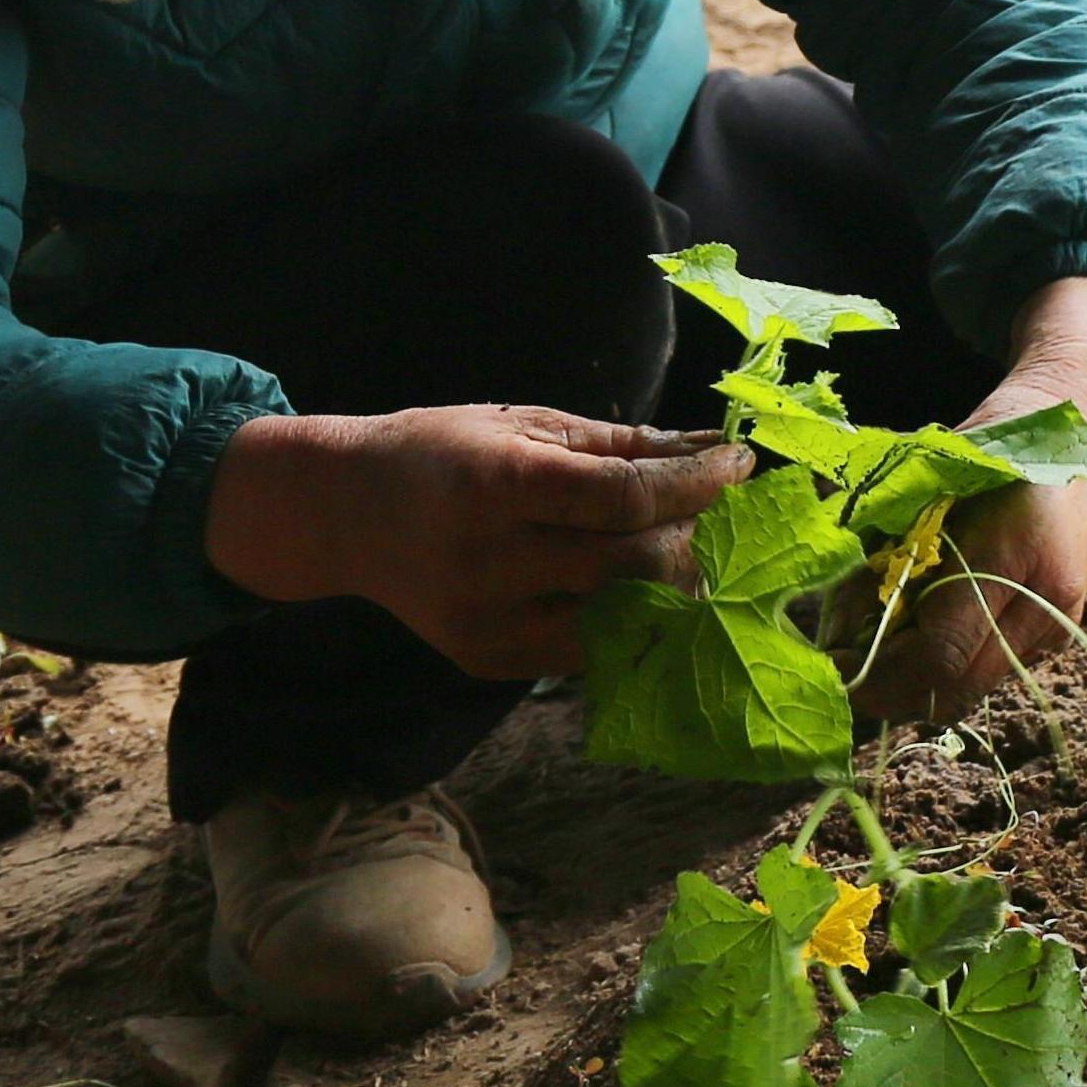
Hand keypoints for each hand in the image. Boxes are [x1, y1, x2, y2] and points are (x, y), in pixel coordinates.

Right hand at [202, 403, 741, 679]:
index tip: (740, 465)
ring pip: (617, 621)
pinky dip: (626, 621)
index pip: (623, 497)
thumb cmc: (442, 451)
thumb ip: (620, 445)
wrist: (346, 512)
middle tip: (726, 515)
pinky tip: (644, 589)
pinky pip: (584, 651)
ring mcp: (485, 623)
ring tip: (695, 552)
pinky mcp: (486, 661)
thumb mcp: (525, 425)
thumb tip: (711, 453)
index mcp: (498, 486)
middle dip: (695, 540)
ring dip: (672, 590)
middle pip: (630, 567)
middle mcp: (488, 563)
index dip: (696, 485)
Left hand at [852, 278, 1086, 722]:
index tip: (834, 662)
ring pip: (973, 688)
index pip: (941, 650)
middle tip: (848, 662)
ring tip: (884, 640)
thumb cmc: (996, 440)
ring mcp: (1061, 620)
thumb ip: (881, 548)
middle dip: (893, 688)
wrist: (1082, 418)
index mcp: (1014, 550)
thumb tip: (836, 628)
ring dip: (920, 680)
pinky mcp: (1062, 628)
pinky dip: (950, 663)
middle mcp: (1047, 598)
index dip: (879, 671)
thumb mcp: (927, 478)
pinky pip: (991, 670)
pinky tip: (926, 628)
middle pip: (956, 687)